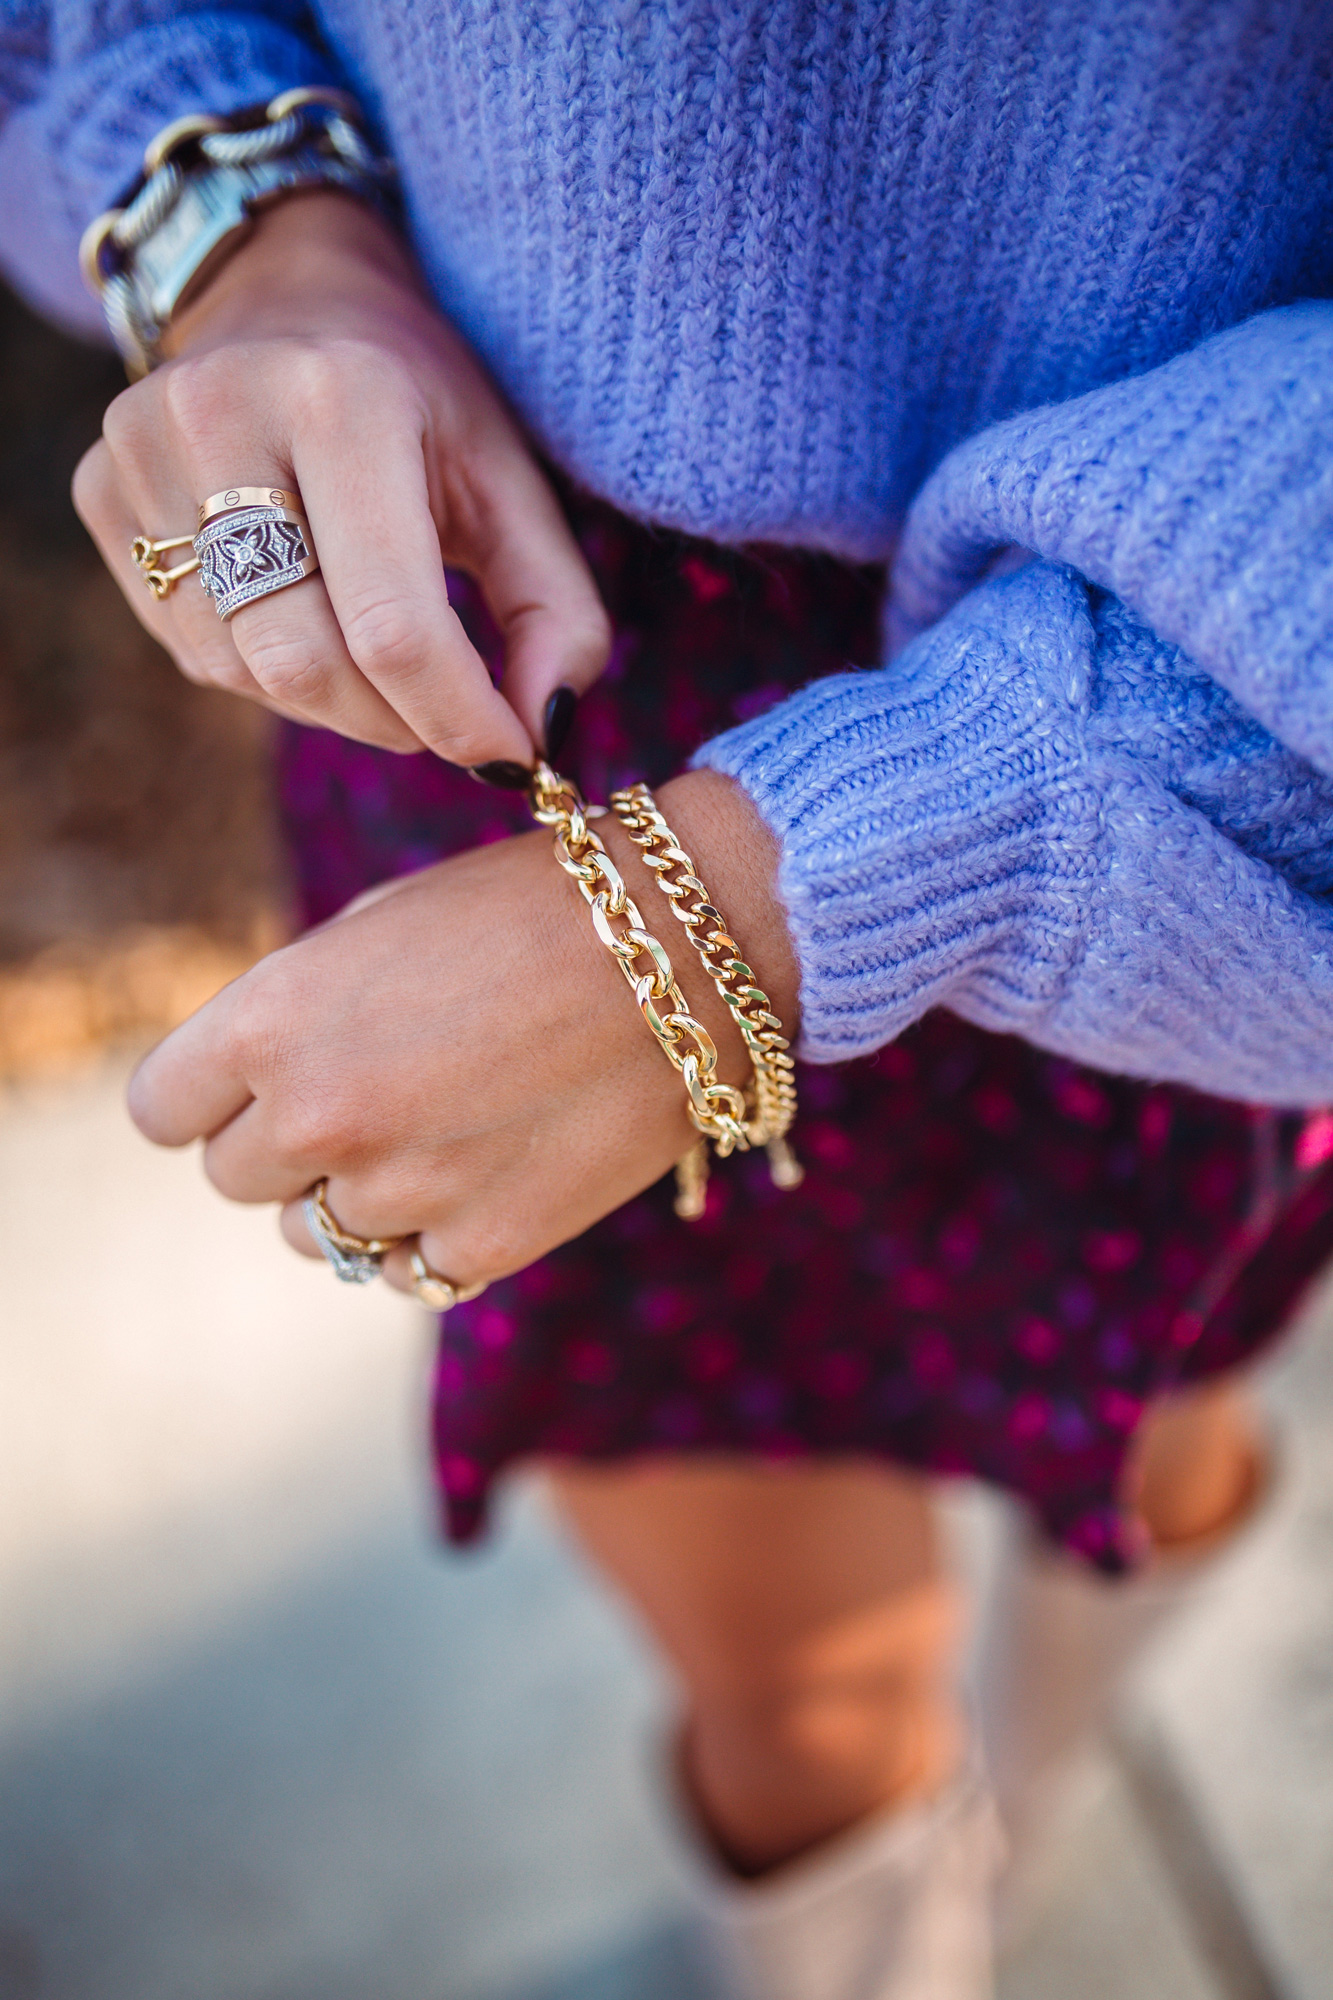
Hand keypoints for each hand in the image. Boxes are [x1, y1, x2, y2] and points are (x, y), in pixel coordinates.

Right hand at [73, 192, 610, 765]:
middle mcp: (221, 415)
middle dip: (395, 722)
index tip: (508, 758)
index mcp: (342, 397)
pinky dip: (271, 675)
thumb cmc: (419, 401)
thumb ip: (555, 612)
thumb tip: (541, 738)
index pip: (392, 624)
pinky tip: (311, 621)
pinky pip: (195, 651)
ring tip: (382, 663)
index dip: (457, 718)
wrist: (290, 293)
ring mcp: (141, 454)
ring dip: (336, 706)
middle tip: (445, 718)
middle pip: (306, 662)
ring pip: (245, 672)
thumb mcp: (511, 484)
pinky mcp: (102, 495)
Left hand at [127, 772, 799, 1290]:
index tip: (253, 1088)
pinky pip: (409, 1270)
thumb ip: (297, 1012)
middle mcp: (318, 1116)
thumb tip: (261, 1084)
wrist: (688, 950)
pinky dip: (432, 1234)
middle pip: (234, 1180)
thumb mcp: (378, 928)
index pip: (162, 1112)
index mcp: (272, 1020)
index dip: (206, 1097)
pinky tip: (484, 1171)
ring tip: (439, 1130)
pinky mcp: (483, 1246)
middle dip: (286, 1143)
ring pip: (318, 1237)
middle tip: (368, 1097)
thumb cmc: (533, 910)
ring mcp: (400, 1192)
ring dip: (358, 1194)